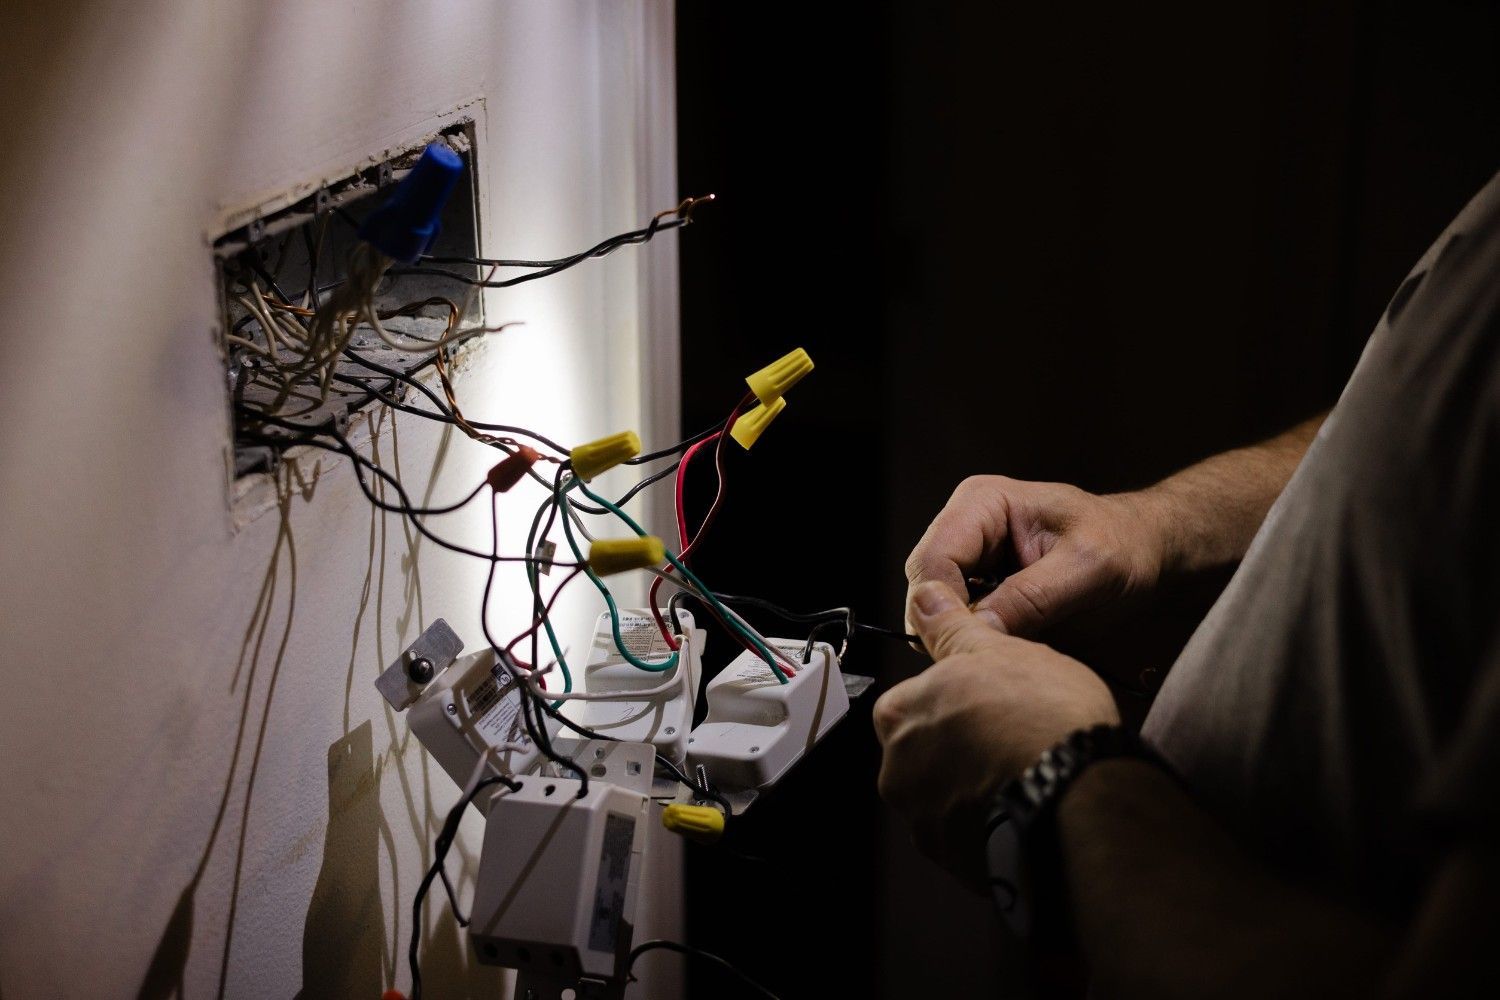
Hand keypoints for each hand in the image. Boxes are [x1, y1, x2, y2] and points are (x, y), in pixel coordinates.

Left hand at [874, 581, 1118, 889]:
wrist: (1077, 799)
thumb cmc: (1040, 718)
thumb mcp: (998, 649)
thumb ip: (952, 628)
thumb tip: (925, 597)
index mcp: (899, 714)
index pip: (918, 700)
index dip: (959, 699)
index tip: (991, 702)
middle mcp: (898, 771)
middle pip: (928, 751)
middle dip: (964, 747)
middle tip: (1014, 737)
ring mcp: (924, 822)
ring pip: (949, 797)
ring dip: (979, 787)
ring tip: (1028, 774)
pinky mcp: (956, 863)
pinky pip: (971, 837)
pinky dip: (994, 825)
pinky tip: (1029, 807)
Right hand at [904, 476, 1169, 638]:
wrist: (1146, 549)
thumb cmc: (1125, 546)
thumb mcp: (1087, 569)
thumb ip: (1031, 598)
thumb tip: (977, 633)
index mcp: (982, 502)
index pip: (932, 563)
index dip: (942, 610)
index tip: (974, 650)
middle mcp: (964, 525)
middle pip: (925, 588)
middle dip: (949, 626)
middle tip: (988, 662)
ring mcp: (968, 556)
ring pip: (935, 609)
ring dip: (961, 637)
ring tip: (1002, 658)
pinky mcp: (977, 584)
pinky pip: (957, 619)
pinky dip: (975, 640)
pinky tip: (1005, 652)